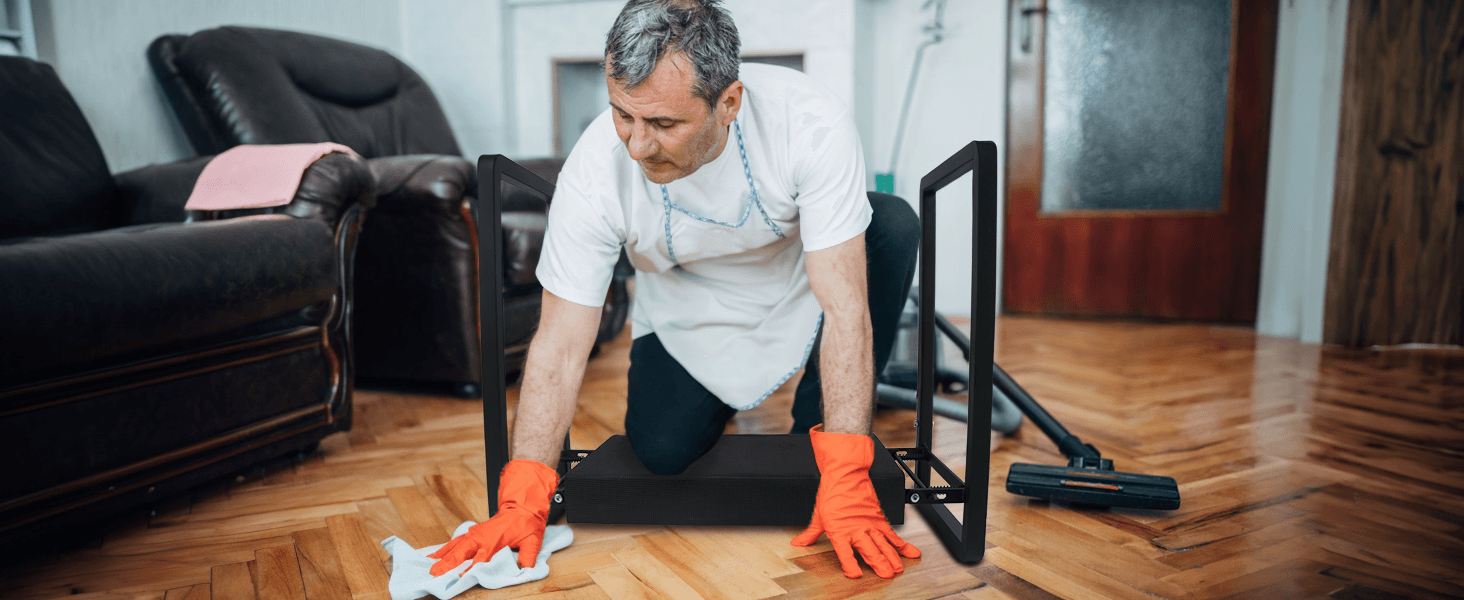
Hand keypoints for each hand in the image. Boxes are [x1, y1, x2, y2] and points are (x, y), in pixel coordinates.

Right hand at [428, 459, 556, 575]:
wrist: (522, 507)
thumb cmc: (527, 524)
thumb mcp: (532, 540)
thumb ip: (527, 556)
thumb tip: (525, 569)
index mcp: (494, 540)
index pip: (480, 558)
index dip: (470, 568)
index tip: (459, 577)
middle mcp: (481, 537)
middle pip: (461, 552)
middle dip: (447, 562)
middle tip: (434, 572)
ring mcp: (475, 534)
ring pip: (455, 546)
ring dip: (442, 555)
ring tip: (428, 564)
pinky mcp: (473, 533)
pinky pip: (455, 541)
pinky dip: (444, 548)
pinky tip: (434, 555)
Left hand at [791, 425, 920, 578]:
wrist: (846, 473)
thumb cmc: (832, 492)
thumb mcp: (818, 515)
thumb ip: (810, 534)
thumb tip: (798, 543)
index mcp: (839, 531)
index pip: (845, 552)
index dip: (850, 565)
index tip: (855, 574)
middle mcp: (857, 529)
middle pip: (870, 550)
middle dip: (879, 565)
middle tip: (886, 576)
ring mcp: (870, 525)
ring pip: (884, 545)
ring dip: (892, 558)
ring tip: (898, 569)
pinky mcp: (880, 519)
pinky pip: (893, 535)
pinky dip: (903, 545)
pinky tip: (910, 553)